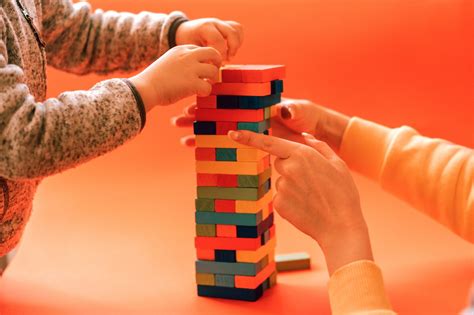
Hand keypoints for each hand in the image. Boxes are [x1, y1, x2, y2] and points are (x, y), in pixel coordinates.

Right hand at [129, 45, 221, 110]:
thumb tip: (191, 71)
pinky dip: (206, 92)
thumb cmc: (154, 80)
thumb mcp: (168, 62)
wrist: (145, 88)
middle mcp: (188, 56)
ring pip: (214, 71)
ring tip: (205, 85)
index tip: (202, 69)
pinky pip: (208, 87)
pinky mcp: (192, 83)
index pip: (201, 50)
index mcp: (181, 49)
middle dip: (216, 63)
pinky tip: (199, 94)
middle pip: (213, 53)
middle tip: (212, 75)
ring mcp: (191, 69)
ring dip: (212, 80)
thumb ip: (181, 63)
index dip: (205, 60)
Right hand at [171, 98, 349, 150]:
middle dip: (197, 119)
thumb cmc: (308, 116)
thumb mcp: (301, 111)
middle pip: (218, 116)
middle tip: (178, 122)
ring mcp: (250, 131)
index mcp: (255, 105)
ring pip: (220, 131)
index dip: (210, 106)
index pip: (228, 104)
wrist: (315, 130)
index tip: (193, 109)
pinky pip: (231, 145)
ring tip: (183, 140)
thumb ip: (293, 109)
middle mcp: (248, 116)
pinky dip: (216, 147)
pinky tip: (201, 152)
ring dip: (201, 134)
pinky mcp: (254, 144)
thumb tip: (285, 108)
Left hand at [176, 18, 243, 60]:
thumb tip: (210, 70)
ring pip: (237, 30)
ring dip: (236, 45)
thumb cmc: (187, 42)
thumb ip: (202, 57)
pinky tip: (231, 50)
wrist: (185, 31)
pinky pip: (238, 29)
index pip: (218, 41)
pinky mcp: (226, 25)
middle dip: (231, 50)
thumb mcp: (191, 49)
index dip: (219, 55)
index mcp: (204, 28)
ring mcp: (221, 23)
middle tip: (225, 61)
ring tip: (229, 57)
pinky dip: (238, 40)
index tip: (215, 65)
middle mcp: (214, 23)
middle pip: (231, 33)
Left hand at [228, 130, 372, 274]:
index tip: (232, 134)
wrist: (341, 227)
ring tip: (313, 197)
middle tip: (313, 181)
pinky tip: (306, 207)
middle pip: (280, 162)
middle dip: (292, 167)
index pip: (270, 142)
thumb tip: (305, 136)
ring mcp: (282, 187)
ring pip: (282, 180)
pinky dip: (291, 200)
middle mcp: (288, 169)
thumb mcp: (338, 163)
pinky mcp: (278, 204)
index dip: (249, 137)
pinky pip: (281, 196)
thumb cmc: (343, 194)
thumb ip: (319, 146)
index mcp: (302, 154)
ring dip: (293, 185)